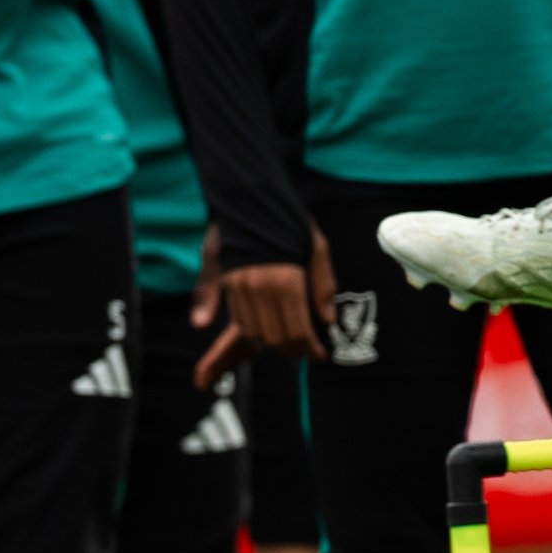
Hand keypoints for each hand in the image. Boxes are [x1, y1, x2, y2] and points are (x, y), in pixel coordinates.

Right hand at [194, 221, 327, 379]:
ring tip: (289, 344)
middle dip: (292, 350)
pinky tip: (266, 333)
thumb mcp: (317, 246)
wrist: (248, 196)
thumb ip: (323, 284)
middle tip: (307, 352)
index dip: (310, 348)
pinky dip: (253, 331)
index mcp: (285, 279)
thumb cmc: (289, 220)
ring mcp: (238, 286)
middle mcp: (259, 287)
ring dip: (272, 343)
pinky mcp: (224, 283)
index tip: (319, 356)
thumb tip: (327, 320)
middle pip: (275, 336)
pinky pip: (238, 319)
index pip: (297, 329)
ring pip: (254, 332)